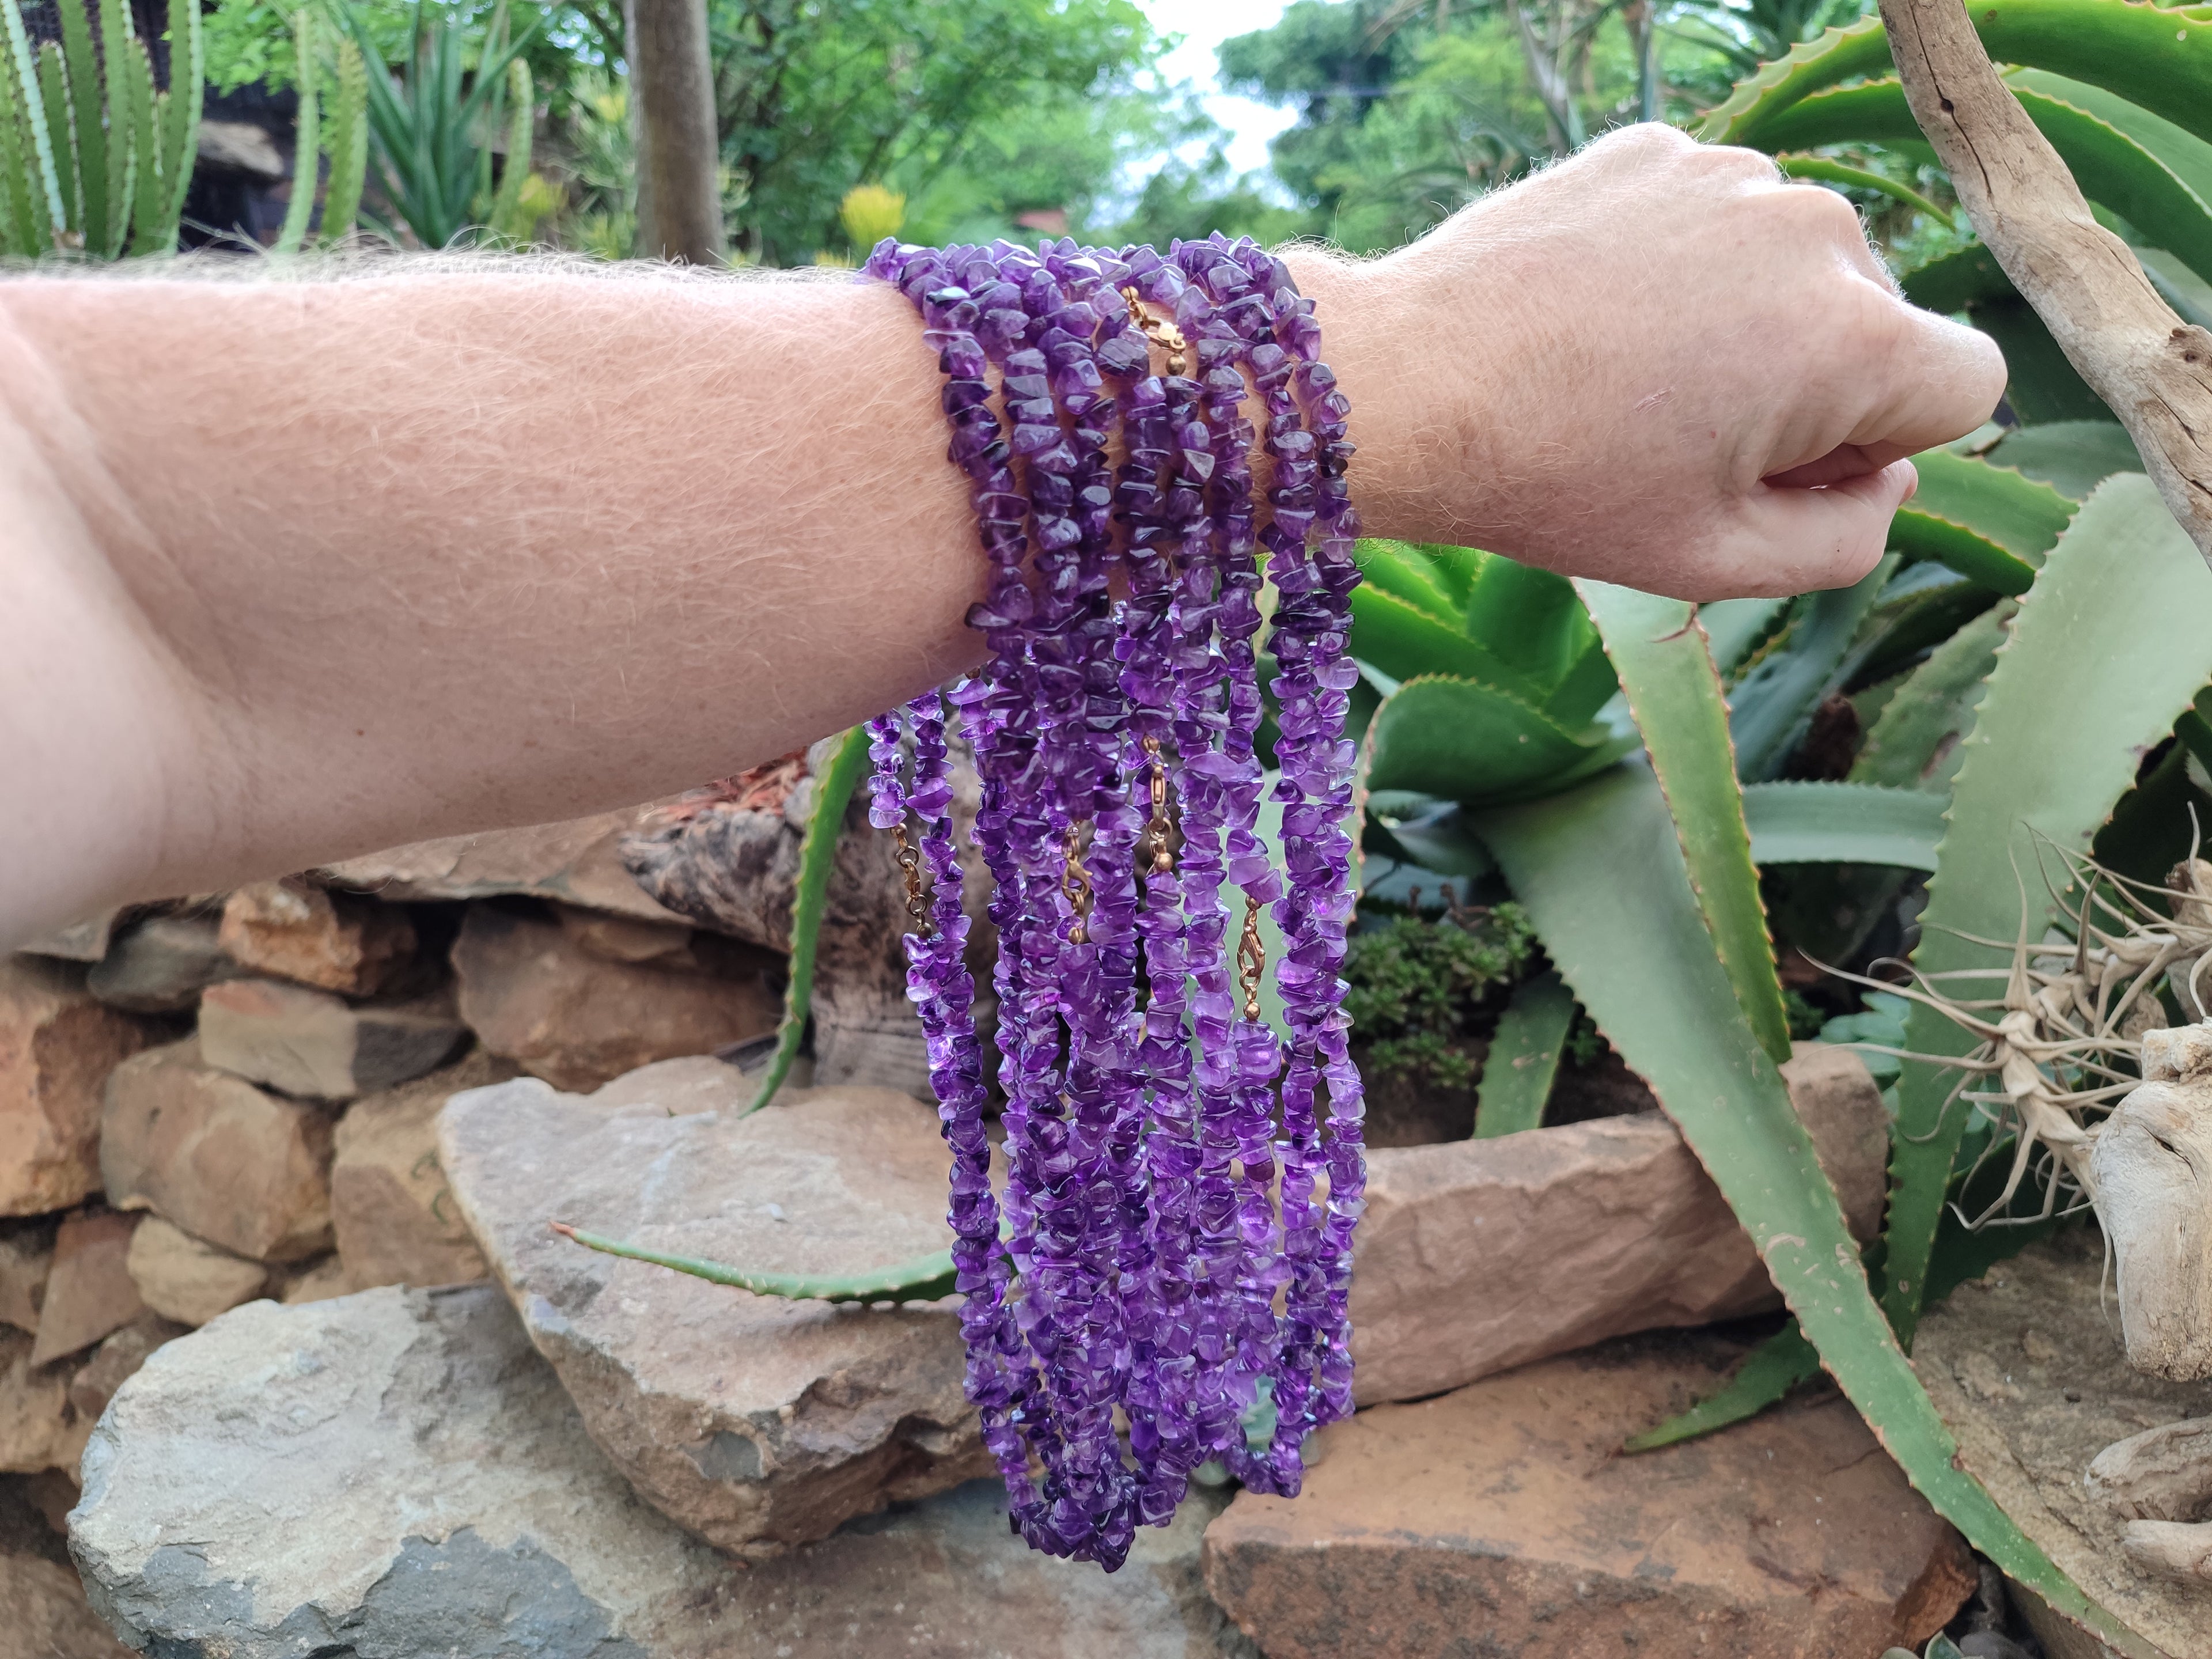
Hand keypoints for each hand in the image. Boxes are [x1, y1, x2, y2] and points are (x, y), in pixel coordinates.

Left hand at [1294, 123, 2007, 599]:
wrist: (1413, 386)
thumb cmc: (1558, 484)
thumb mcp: (1717, 561)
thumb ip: (1847, 540)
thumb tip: (1888, 481)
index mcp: (1852, 336)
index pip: (1965, 386)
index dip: (1884, 447)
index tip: (1788, 469)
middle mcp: (1815, 230)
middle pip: (1876, 324)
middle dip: (1814, 387)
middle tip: (1685, 438)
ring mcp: (1733, 176)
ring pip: (1794, 268)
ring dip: (1745, 325)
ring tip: (1630, 378)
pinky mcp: (1659, 150)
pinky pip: (1716, 223)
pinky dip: (1678, 272)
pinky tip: (1595, 320)